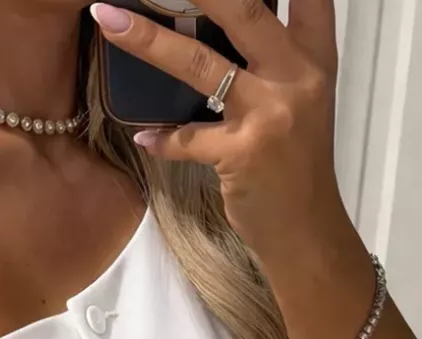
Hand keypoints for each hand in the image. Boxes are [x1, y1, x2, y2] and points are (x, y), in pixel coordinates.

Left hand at [90, 0, 348, 267]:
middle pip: (244, 9)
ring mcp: (270, 116)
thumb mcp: (298, 102)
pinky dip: (162, 136)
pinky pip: (187, 138)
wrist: (308, 233)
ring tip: (107, 18)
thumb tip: (220, 18)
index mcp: (314, 58)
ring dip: (148, 39)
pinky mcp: (243, 155)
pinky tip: (143, 132)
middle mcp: (297, 78)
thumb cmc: (295, 167)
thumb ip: (269, 59)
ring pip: (201, 65)